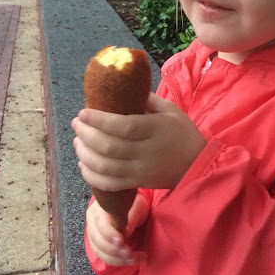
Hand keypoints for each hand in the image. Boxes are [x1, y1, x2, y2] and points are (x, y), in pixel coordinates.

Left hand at [72, 93, 207, 190]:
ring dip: (85, 154)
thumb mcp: (171, 111)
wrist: (197, 165)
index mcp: (155, 129)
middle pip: (109, 146)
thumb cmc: (183, 134)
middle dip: (86, 134)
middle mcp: (147, 152)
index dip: (99, 120)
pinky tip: (83, 164)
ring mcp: (141, 171)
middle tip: (76, 123)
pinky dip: (91, 176)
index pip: (123, 126)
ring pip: (105, 167)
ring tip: (77, 141)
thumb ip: (148, 100)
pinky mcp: (138, 183)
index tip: (83, 112)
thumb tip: (122, 90)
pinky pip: (109, 184)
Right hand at [86, 195, 148, 265]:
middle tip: (130, 253)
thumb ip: (131, 217)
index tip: (121, 241)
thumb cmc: (133, 206)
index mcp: (100, 209)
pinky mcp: (98, 246)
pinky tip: (130, 260)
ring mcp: (93, 235)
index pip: (100, 224)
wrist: (129, 209)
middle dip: (114, 250)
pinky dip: (117, 261)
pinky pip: (104, 257)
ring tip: (134, 258)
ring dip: (117, 259)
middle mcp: (92, 222)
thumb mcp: (137, 207)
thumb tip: (125, 232)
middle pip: (97, 240)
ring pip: (99, 251)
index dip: (109, 234)